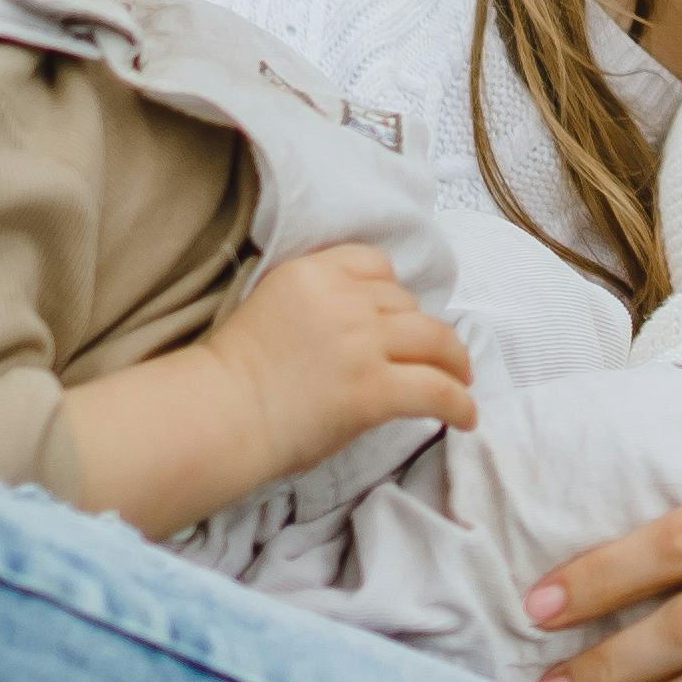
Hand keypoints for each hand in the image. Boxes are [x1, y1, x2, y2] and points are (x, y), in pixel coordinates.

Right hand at [212, 245, 478, 473]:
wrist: (216, 415)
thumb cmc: (230, 377)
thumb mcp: (272, 309)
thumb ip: (317, 305)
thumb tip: (363, 328)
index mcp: (312, 273)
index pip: (375, 264)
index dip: (392, 291)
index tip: (396, 315)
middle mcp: (344, 300)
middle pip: (406, 303)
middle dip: (417, 330)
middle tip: (425, 356)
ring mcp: (363, 343)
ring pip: (434, 339)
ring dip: (454, 360)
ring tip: (462, 379)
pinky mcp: (375, 389)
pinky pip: (437, 390)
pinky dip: (460, 403)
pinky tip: (466, 417)